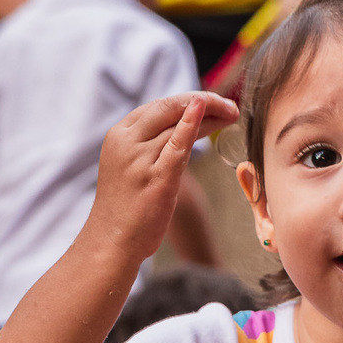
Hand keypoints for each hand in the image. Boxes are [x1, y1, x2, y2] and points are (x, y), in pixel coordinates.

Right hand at [89, 91, 238, 268]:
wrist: (110, 242)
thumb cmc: (125, 208)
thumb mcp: (130, 166)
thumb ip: (149, 145)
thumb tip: (182, 126)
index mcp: (119, 135)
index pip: (158, 106)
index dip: (189, 101)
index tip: (212, 104)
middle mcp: (127, 142)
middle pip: (169, 107)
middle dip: (203, 101)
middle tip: (230, 106)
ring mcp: (139, 160)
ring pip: (178, 124)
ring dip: (210, 115)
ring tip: (232, 114)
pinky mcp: (156, 179)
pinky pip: (177, 146)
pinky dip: (192, 126)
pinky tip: (208, 112)